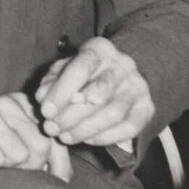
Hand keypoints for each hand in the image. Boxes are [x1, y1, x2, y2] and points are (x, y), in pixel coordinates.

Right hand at [0, 94, 72, 177]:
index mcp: (23, 104)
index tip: (54, 179)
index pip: (54, 138)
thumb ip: (38, 149)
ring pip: (17, 155)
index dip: (58, 165)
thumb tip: (64, 177)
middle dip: (28, 167)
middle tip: (9, 167)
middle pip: (39, 148)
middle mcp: (8, 104)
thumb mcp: (11, 136)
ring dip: (3, 166)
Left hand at [33, 37, 154, 146]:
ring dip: (85, 129)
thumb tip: (42, 97)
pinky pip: (128, 128)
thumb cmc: (85, 72)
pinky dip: (105, 137)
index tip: (45, 111)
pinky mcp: (147, 108)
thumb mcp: (65, 68)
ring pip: (113, 113)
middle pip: (98, 93)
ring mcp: (138, 87)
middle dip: (70, 115)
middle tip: (51, 129)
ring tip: (64, 137)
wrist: (120, 76)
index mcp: (100, 48)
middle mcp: (123, 65)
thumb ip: (51, 81)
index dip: (61, 92)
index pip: (80, 68)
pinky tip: (86, 140)